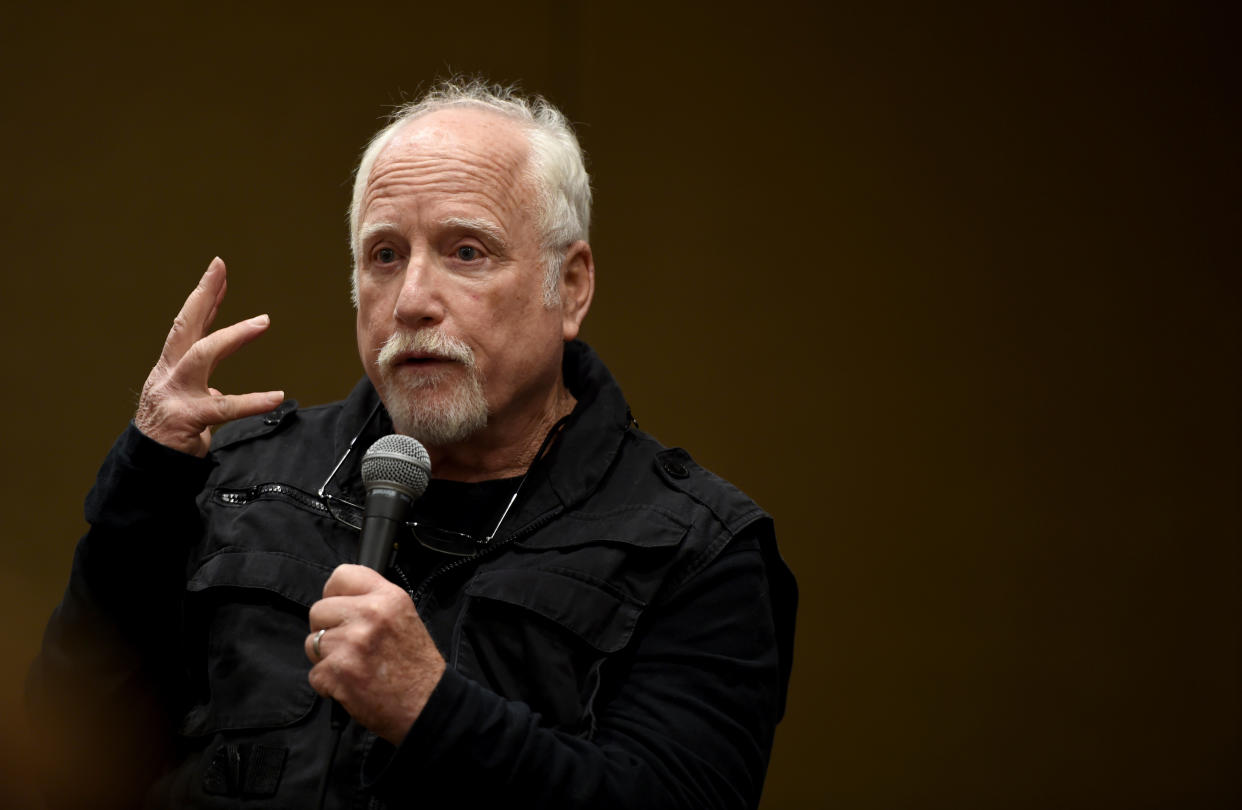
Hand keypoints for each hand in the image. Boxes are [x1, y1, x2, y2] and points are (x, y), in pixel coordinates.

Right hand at [134, 257, 283, 455]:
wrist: (148, 467)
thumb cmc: (170, 434)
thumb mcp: (187, 404)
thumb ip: (203, 393)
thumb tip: (220, 393)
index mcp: (172, 368)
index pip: (189, 325)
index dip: (205, 298)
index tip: (219, 270)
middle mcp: (169, 374)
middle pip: (185, 326)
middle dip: (202, 295)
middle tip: (220, 269)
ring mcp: (176, 394)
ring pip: (202, 354)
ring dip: (233, 336)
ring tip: (262, 322)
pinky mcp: (187, 418)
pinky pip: (224, 408)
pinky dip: (253, 402)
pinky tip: (275, 396)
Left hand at [305, 565, 446, 742]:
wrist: (427, 705)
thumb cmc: (416, 667)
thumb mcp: (405, 617)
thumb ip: (374, 603)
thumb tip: (339, 599)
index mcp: (388, 597)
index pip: (342, 575)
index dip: (334, 593)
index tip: (339, 608)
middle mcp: (370, 615)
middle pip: (319, 610)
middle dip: (327, 629)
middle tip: (349, 645)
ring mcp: (351, 643)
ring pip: (312, 642)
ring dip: (326, 658)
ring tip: (353, 666)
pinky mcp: (338, 672)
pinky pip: (314, 673)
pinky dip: (328, 684)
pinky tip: (351, 684)